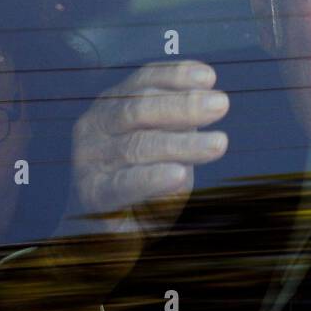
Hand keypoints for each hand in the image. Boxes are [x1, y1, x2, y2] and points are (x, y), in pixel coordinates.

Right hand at [0, 61, 230, 310]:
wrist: (100, 234)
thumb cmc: (141, 180)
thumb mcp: (164, 144)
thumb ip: (177, 123)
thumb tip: (209, 101)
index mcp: (112, 106)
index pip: (142, 81)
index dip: (175, 75)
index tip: (209, 77)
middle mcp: (95, 127)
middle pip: (138, 108)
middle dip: (183, 105)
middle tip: (221, 105)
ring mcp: (89, 161)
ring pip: (137, 145)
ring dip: (182, 143)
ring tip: (219, 143)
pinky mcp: (92, 196)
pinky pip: (123, 184)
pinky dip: (152, 178)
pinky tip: (179, 175)